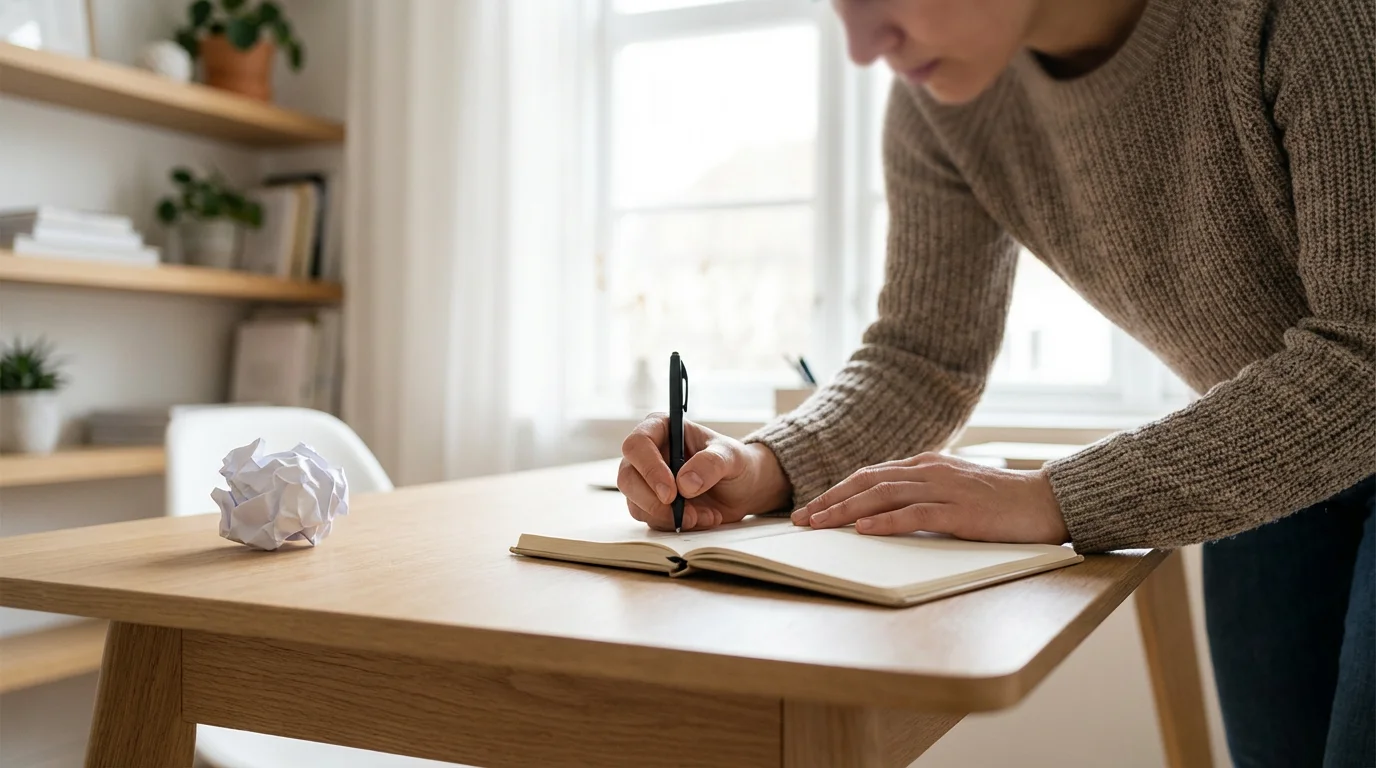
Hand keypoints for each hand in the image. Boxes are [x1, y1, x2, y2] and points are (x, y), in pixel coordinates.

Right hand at [619, 414, 791, 530]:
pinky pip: (651, 520)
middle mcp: (648, 454)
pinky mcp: (652, 504)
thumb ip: (711, 463)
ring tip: (704, 515)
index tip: (671, 492)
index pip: (637, 444)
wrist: (743, 487)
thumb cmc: (734, 462)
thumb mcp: (731, 456)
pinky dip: (676, 525)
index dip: (649, 469)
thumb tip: (685, 483)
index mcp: (661, 428)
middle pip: (627, 478)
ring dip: (670, 517)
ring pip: (636, 504)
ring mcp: (646, 481)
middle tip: (686, 513)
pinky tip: (701, 519)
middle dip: (654, 501)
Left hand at [790, 452, 1068, 544]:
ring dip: (846, 511)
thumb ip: (922, 493)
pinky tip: (864, 529)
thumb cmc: (1000, 501)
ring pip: (883, 496)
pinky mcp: (961, 512)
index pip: (870, 475)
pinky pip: (915, 515)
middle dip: (829, 500)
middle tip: (801, 519)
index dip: (837, 491)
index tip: (811, 508)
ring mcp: (945, 489)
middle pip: (867, 482)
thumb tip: (884, 509)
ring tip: (819, 524)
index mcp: (926, 465)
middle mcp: (930, 471)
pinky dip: (885, 522)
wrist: (1045, 501)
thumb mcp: (954, 490)